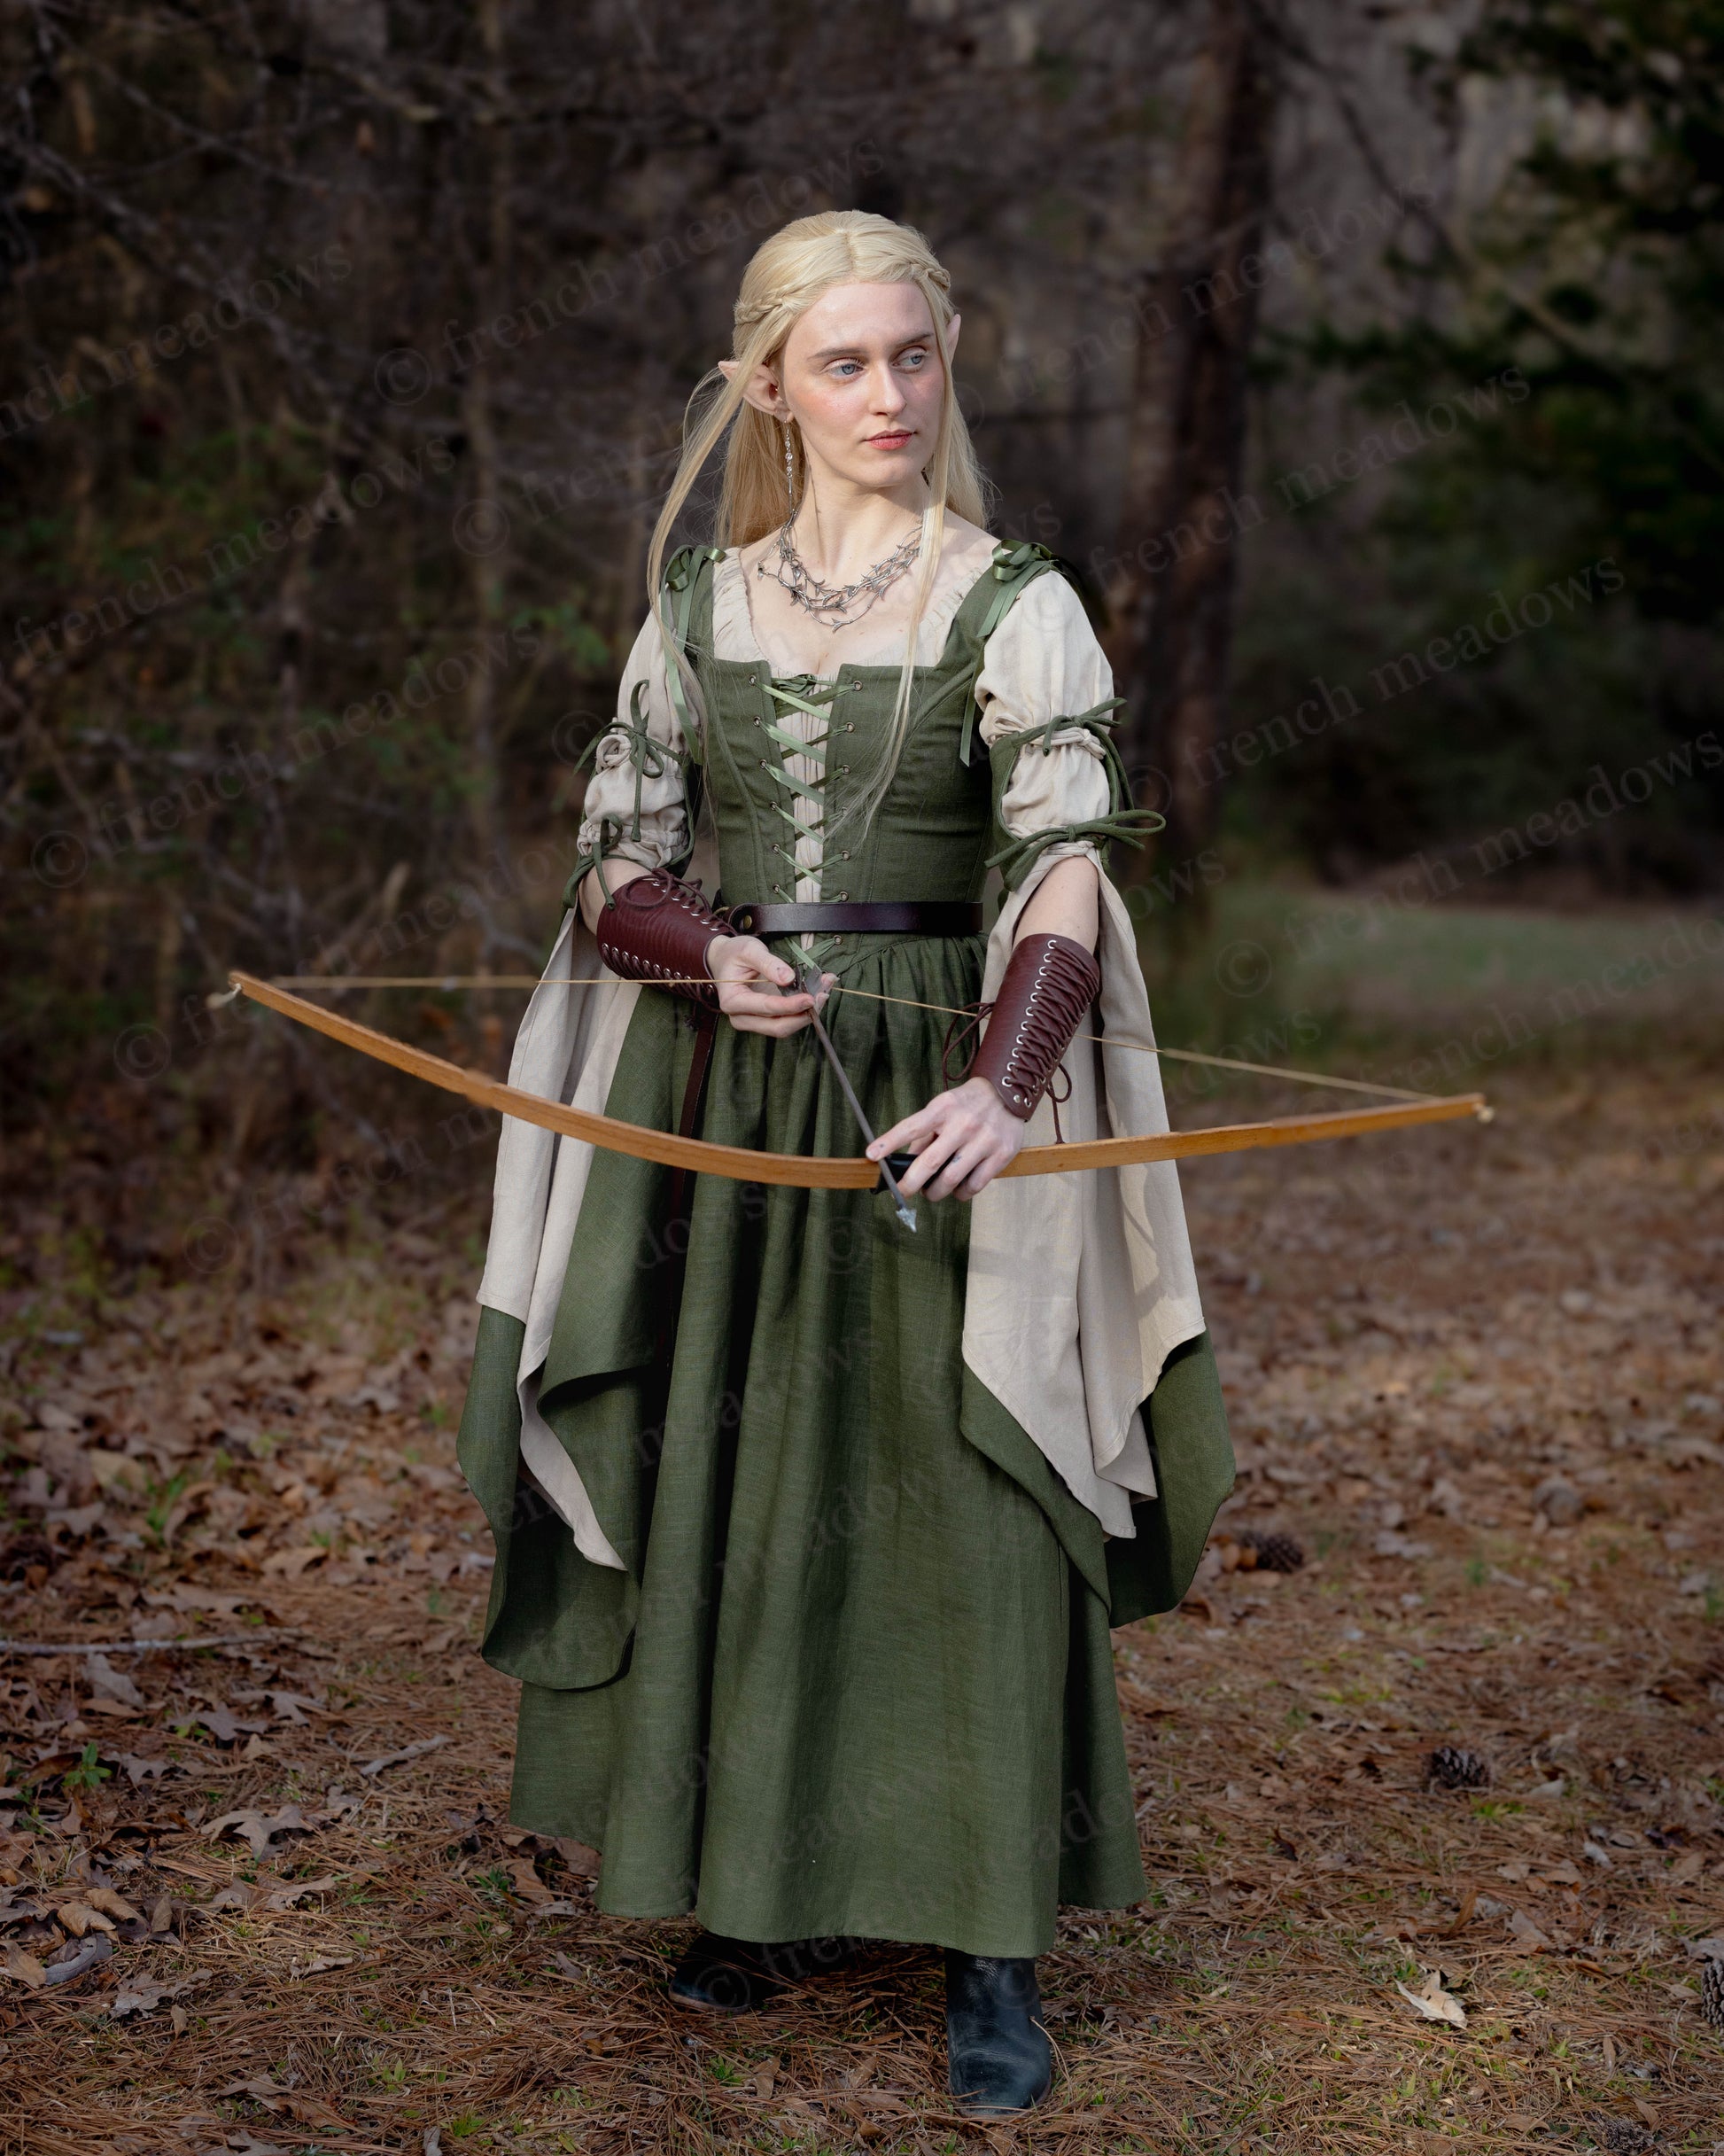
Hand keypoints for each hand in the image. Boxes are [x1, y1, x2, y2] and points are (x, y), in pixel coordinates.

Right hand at [707, 935, 834, 1037]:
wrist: (725, 960)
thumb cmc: (734, 954)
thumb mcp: (749, 950)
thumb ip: (768, 963)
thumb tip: (788, 978)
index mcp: (733, 1001)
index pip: (766, 1008)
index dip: (790, 1005)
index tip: (810, 997)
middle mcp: (742, 1018)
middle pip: (777, 1027)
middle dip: (803, 1014)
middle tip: (823, 995)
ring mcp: (754, 1021)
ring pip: (785, 1027)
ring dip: (807, 1013)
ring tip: (824, 990)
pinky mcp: (766, 1019)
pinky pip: (787, 1019)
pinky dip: (804, 1009)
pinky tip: (818, 993)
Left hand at [867, 1075, 1024, 1201]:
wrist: (1009, 1092)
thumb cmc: (968, 1104)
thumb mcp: (942, 1108)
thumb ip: (924, 1134)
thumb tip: (905, 1163)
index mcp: (943, 1109)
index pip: (911, 1127)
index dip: (889, 1142)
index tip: (872, 1155)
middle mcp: (963, 1124)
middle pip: (930, 1162)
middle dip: (911, 1183)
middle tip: (903, 1192)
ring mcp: (984, 1140)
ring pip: (951, 1179)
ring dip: (936, 1192)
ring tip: (932, 1192)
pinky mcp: (1002, 1154)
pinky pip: (975, 1185)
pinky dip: (961, 1193)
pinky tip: (957, 1189)